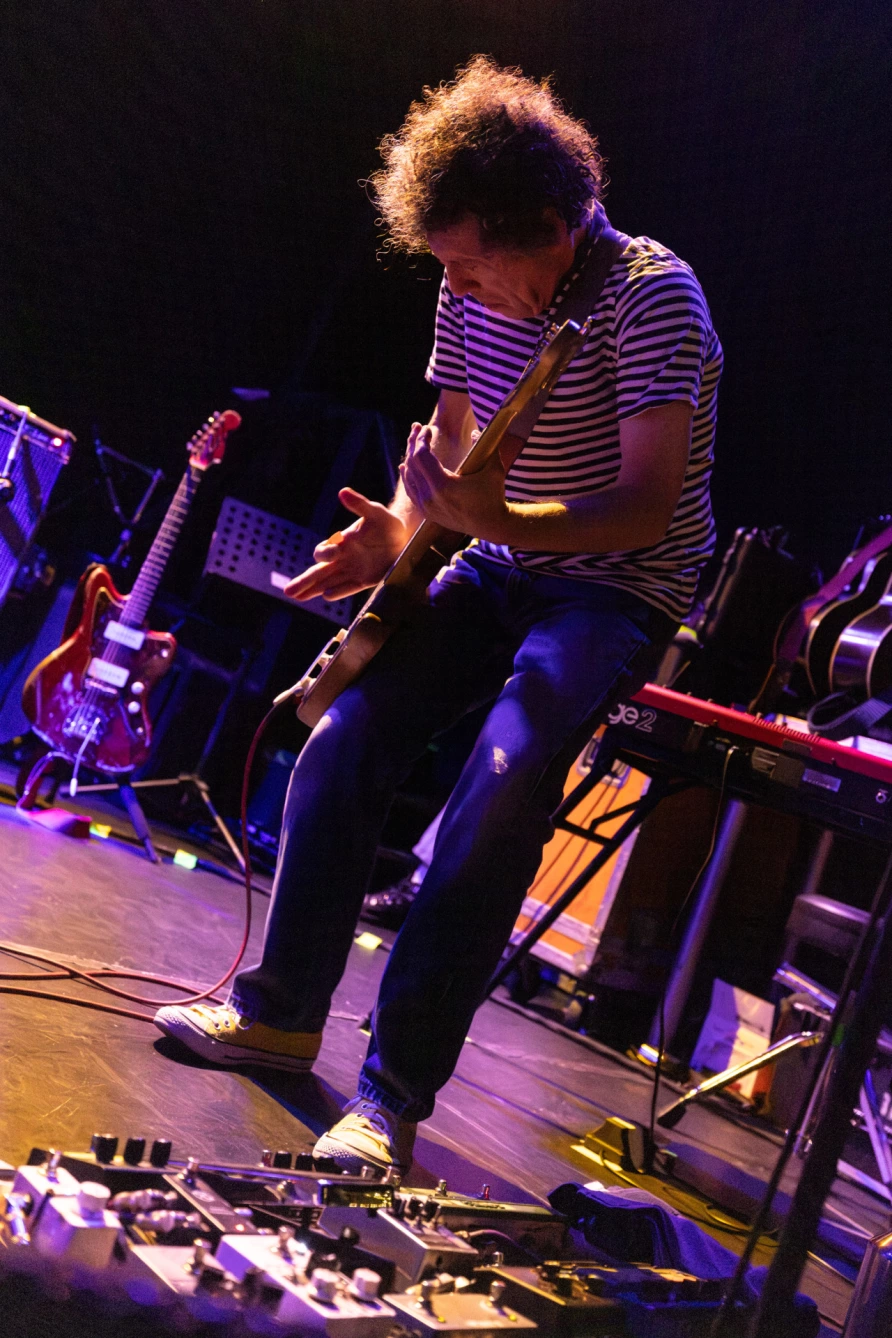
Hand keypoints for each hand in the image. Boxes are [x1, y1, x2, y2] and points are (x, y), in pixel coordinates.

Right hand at [283, 487, 408, 601]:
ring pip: (327, 582)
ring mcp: (352, 571)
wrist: (404, 537)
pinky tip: (326, 595)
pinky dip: (338, 591)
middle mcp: (343, 558)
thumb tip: (343, 492)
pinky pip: (348, 587)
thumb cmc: (386, 523)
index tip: (334, 553)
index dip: (325, 553)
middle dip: (304, 581)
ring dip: (311, 590)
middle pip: (318, 572)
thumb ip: (359, 504)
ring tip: (295, 597)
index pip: (324, 551)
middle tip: (287, 591)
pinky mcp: (365, 580)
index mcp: (342, 543)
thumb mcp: (374, 512)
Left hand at [400, 423, 508, 538]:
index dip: (422, 439)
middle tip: (417, 427)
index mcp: (443, 486)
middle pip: (412, 463)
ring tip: (414, 441)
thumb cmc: (493, 495)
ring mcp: (426, 507)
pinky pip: (411, 491)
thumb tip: (474, 431)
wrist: (490, 525)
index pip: (422, 456)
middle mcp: (430, 497)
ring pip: (409, 476)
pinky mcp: (427, 513)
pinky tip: (405, 466)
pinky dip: (407, 476)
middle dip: (413, 443)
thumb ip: (485, 446)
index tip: (427, 428)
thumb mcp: (493, 468)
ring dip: (409, 457)